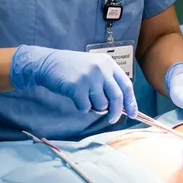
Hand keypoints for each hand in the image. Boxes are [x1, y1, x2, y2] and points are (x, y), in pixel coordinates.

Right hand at [10, 45, 137, 124]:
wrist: (49, 63)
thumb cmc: (72, 69)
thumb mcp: (94, 68)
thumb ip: (107, 82)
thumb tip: (122, 105)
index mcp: (108, 63)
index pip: (126, 85)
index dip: (131, 102)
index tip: (134, 114)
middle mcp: (101, 68)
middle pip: (117, 97)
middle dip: (116, 112)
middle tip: (112, 119)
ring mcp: (89, 77)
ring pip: (101, 105)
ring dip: (94, 107)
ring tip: (83, 96)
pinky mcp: (77, 86)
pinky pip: (85, 107)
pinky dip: (81, 107)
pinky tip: (74, 96)